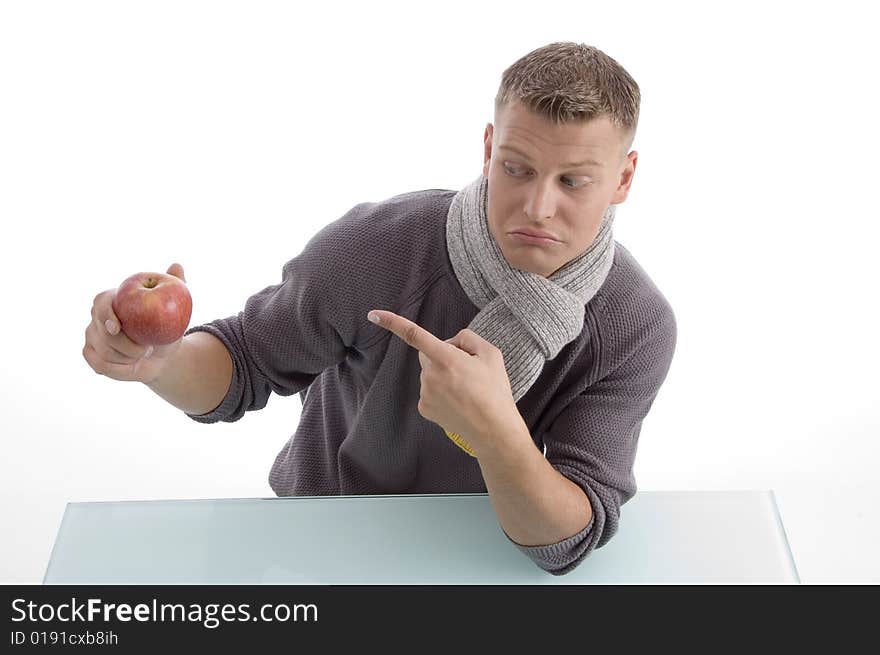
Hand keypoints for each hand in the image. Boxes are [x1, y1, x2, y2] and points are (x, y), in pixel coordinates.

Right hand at [83, 263, 187, 383]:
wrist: (161, 353)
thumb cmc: (167, 327)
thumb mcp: (176, 307)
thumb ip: (177, 285)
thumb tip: (177, 265)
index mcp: (113, 299)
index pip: (101, 302)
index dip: (106, 314)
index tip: (117, 327)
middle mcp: (97, 316)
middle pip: (100, 331)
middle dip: (124, 345)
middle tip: (145, 349)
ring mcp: (91, 335)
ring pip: (102, 351)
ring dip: (126, 358)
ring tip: (143, 355)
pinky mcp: (90, 353)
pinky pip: (99, 364)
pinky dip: (117, 368)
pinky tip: (131, 365)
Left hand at [367, 309, 521, 456]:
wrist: (493, 429)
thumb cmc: (494, 391)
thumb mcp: (491, 354)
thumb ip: (467, 338)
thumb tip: (451, 343)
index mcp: (445, 358)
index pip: (414, 334)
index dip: (392, 322)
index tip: (373, 315)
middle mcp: (430, 375)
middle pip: (427, 354)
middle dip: (441, 356)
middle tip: (466, 369)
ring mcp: (425, 392)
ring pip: (429, 374)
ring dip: (443, 376)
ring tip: (466, 389)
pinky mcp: (424, 408)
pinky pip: (429, 391)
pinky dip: (440, 392)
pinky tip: (457, 401)